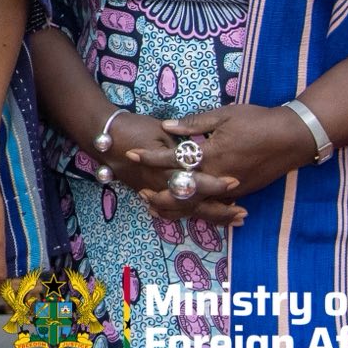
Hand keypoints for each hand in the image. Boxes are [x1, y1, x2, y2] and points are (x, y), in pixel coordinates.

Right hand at [100, 111, 245, 225]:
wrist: (104, 135)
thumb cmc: (133, 128)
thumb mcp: (160, 131)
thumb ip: (183, 144)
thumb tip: (205, 153)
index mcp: (166, 168)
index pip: (195, 182)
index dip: (216, 184)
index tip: (236, 183)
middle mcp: (161, 186)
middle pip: (194, 204)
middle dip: (219, 210)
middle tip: (243, 213)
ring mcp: (155, 192)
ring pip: (186, 211)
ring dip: (210, 216)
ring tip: (234, 218)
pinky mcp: (151, 193)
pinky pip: (174, 210)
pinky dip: (192, 215)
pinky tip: (208, 214)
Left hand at [147, 105, 312, 213]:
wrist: (293, 137)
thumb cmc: (258, 121)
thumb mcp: (224, 115)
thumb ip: (193, 124)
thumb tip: (166, 126)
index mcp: (211, 156)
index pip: (173, 159)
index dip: (150, 157)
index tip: (131, 154)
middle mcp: (219, 177)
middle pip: (183, 192)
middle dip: (160, 194)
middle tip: (140, 193)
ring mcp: (231, 189)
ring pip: (199, 204)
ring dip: (177, 206)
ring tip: (157, 206)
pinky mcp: (242, 193)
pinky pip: (215, 205)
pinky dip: (198, 207)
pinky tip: (187, 206)